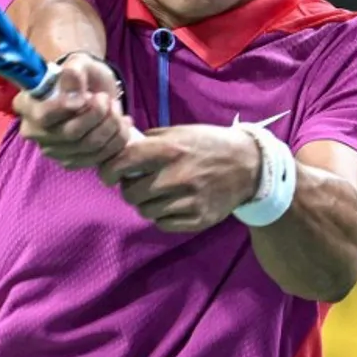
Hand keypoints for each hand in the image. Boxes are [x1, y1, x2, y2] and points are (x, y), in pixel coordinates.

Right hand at [13, 53, 134, 169]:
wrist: (93, 92)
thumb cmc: (81, 75)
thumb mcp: (79, 63)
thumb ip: (74, 72)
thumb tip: (74, 93)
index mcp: (27, 104)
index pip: (44, 115)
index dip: (67, 108)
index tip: (88, 96)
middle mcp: (34, 132)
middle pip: (71, 133)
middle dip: (98, 113)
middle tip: (106, 98)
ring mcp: (53, 150)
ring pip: (89, 146)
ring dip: (111, 124)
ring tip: (115, 107)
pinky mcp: (73, 161)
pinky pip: (101, 157)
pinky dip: (118, 138)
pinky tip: (121, 123)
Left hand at [97, 124, 261, 232]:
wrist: (248, 165)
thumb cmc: (209, 144)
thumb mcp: (180, 132)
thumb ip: (150, 140)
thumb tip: (121, 147)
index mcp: (169, 150)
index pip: (123, 163)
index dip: (109, 170)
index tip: (108, 174)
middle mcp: (177, 176)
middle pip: (131, 194)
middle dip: (129, 189)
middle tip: (138, 184)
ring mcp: (188, 200)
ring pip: (146, 211)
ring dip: (146, 203)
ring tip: (157, 194)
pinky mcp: (198, 219)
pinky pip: (164, 224)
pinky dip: (163, 216)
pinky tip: (171, 204)